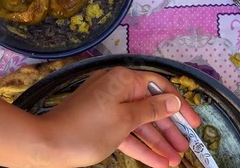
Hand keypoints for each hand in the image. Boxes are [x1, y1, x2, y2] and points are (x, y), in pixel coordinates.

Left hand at [39, 66, 200, 166]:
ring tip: (175, 161)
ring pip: (139, 124)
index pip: (159, 87)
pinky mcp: (102, 124)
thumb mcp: (125, 120)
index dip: (179, 105)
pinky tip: (157, 163)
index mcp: (123, 80)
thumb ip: (152, 110)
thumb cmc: (86, 129)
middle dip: (168, 130)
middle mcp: (117, 89)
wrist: (45, 145)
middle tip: (185, 147)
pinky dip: (140, 146)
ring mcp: (109, 107)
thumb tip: (173, 100)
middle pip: (151, 108)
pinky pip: (126, 133)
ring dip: (156, 142)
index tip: (194, 123)